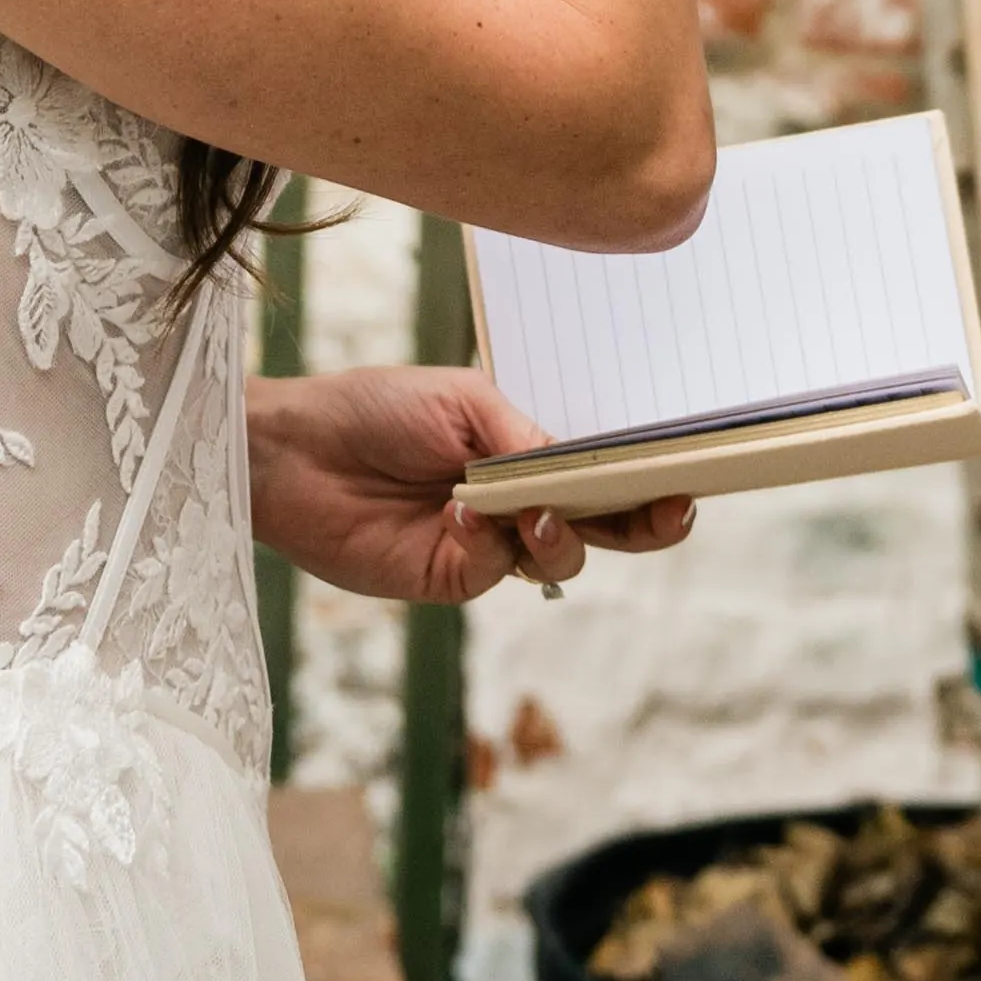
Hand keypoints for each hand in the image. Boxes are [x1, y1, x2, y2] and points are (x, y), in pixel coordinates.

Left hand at [247, 365, 695, 605]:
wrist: (295, 448)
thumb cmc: (375, 408)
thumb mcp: (463, 402)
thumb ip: (527, 438)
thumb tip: (579, 470)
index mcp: (527, 453)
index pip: (603, 475)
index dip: (648, 484)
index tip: (685, 482)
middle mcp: (516, 502)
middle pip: (600, 526)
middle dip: (643, 524)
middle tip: (667, 513)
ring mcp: (484, 544)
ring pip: (555, 556)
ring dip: (556, 532)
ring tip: (530, 509)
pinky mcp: (446, 577)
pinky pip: (491, 572)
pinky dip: (485, 544)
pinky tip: (458, 513)